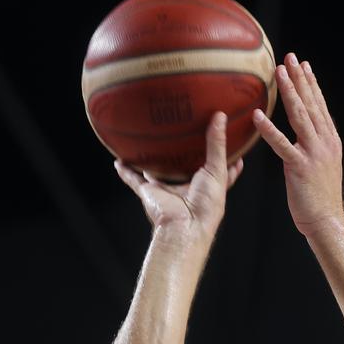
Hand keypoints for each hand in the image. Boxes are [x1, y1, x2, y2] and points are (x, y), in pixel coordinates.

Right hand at [114, 112, 244, 244]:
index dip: (220, 155)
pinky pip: (133, 179)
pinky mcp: (149, 193)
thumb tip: (219, 117)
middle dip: (183, 155)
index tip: (224, 138)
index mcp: (205, 186)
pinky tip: (119, 161)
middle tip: (182, 133)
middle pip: (183, 168)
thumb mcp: (218, 170)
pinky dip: (126, 171)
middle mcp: (185, 188)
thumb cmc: (206, 205)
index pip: (215, 169)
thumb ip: (217, 144)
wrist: (184, 226)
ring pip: (157, 172)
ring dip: (153, 162)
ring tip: (150, 144)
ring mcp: (166, 190)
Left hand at [254, 53, 343, 235]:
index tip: (303, 64)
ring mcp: (314, 153)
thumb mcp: (321, 165)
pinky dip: (269, 129)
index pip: (320, 105)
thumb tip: (306, 135)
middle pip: (311, 104)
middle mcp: (324, 141)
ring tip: (279, 74)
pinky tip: (258, 116)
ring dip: (289, 93)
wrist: (327, 220)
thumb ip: (314, 147)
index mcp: (330, 140)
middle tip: (290, 57)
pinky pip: (282, 145)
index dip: (311, 84)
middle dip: (300, 79)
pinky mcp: (300, 167)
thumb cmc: (319, 197)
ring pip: (300, 117)